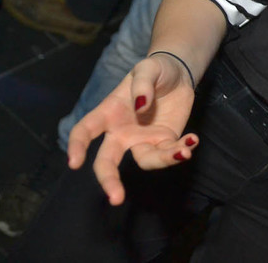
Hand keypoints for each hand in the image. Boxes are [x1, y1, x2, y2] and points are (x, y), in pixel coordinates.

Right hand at [67, 54, 197, 205]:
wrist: (178, 73)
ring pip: (145, 160)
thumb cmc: (154, 70)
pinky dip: (182, 150)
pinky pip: (170, 153)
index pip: (85, 131)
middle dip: (109, 180)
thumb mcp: (147, 68)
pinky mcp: (164, 141)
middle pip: (108, 161)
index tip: (74, 163)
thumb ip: (142, 85)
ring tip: (183, 152)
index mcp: (108, 113)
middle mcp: (121, 132)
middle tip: (116, 198)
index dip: (76, 146)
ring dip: (163, 160)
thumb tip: (141, 106)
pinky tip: (193, 140)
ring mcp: (143, 139)